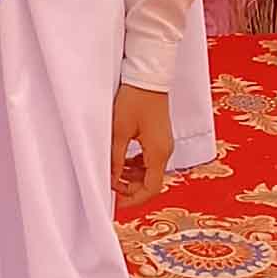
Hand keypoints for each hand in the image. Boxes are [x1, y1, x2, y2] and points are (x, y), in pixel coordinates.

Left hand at [112, 83, 172, 209]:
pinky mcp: (160, 136)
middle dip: (131, 188)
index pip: (152, 189)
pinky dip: (137, 165)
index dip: (134, 199)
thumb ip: (116, 158)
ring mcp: (164, 144)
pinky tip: (122, 160)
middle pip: (152, 182)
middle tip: (110, 185)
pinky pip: (150, 159)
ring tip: (113, 172)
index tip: (117, 201)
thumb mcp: (119, 131)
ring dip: (133, 177)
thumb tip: (111, 178)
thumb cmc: (135, 99)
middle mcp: (165, 151)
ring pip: (150, 171)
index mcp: (158, 152)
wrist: (148, 76)